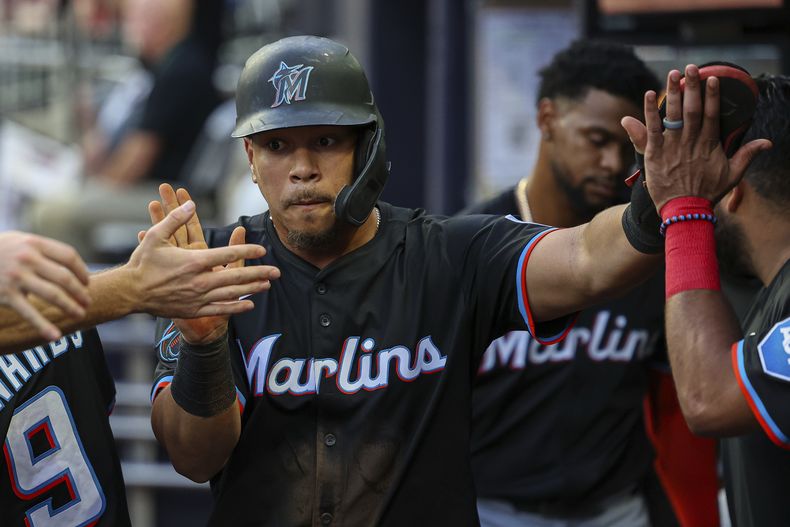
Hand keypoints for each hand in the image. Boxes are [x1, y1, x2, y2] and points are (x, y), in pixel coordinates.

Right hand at [0, 232, 89, 340]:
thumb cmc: (0, 250)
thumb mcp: (20, 241)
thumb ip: (43, 251)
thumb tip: (72, 269)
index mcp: (34, 243)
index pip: (68, 256)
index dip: (81, 271)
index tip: (87, 282)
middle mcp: (28, 259)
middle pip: (65, 278)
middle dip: (80, 292)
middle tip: (87, 303)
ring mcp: (17, 277)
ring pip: (53, 295)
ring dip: (70, 307)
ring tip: (80, 314)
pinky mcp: (6, 294)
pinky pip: (29, 313)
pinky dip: (43, 325)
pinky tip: (55, 336)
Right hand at [126, 190, 278, 330]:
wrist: (130, 292)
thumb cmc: (143, 263)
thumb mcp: (155, 237)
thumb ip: (175, 219)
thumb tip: (191, 204)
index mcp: (193, 261)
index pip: (227, 255)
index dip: (247, 251)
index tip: (262, 250)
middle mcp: (199, 280)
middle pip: (236, 277)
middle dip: (259, 273)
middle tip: (276, 271)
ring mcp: (198, 297)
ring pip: (231, 294)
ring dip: (252, 289)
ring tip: (268, 285)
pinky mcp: (194, 309)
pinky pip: (220, 309)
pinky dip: (236, 307)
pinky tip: (249, 305)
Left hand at [621, 65, 770, 211]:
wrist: (684, 211)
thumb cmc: (707, 193)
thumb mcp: (732, 175)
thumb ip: (747, 155)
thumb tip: (767, 142)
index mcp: (709, 145)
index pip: (712, 114)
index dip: (712, 96)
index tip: (712, 78)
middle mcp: (691, 142)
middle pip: (692, 109)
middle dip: (692, 87)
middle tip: (691, 67)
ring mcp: (672, 147)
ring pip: (672, 115)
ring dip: (672, 93)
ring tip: (672, 74)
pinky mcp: (655, 154)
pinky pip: (652, 129)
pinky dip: (649, 112)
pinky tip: (649, 95)